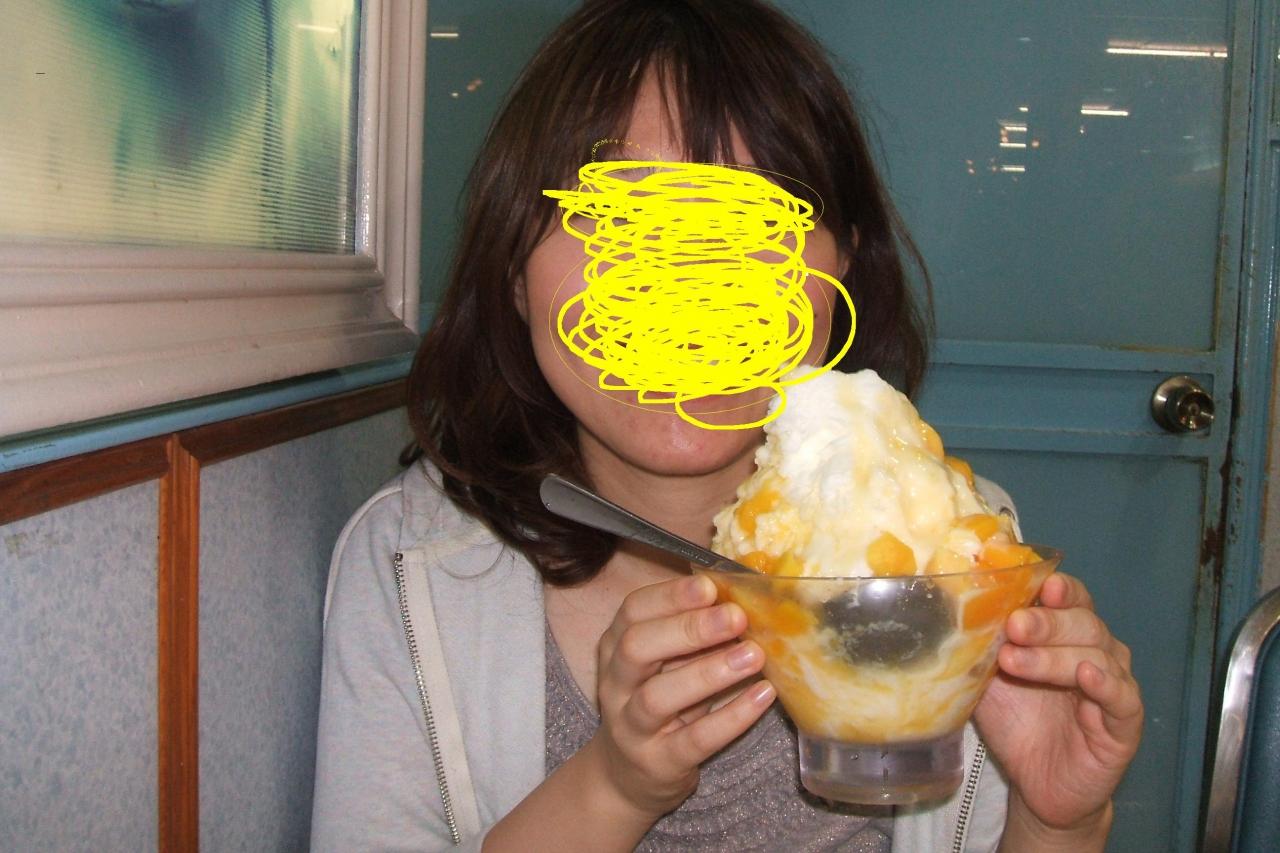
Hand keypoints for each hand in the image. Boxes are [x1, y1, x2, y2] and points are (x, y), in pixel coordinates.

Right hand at [587, 573, 774, 820]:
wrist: (628, 774)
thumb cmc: (659, 702)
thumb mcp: (665, 663)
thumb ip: (690, 633)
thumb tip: (743, 598)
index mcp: (616, 646)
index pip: (633, 611)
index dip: (671, 596)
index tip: (711, 585)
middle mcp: (616, 683)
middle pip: (637, 647)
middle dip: (688, 629)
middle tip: (736, 617)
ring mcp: (631, 726)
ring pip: (658, 696)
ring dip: (709, 672)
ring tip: (754, 655)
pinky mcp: (658, 762)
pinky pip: (693, 740)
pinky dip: (731, 717)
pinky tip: (763, 695)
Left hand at [974, 573, 1142, 842]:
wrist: (1036, 782)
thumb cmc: (1017, 721)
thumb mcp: (989, 678)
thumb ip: (981, 647)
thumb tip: (953, 612)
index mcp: (1066, 634)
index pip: (1071, 598)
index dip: (1059, 589)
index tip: (1040, 585)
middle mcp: (1097, 651)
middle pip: (1082, 623)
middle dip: (1045, 622)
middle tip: (1014, 626)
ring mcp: (1114, 684)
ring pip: (1096, 655)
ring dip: (1054, 655)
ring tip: (1016, 661)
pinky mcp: (1125, 722)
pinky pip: (1122, 696)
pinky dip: (1105, 682)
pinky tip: (1085, 675)